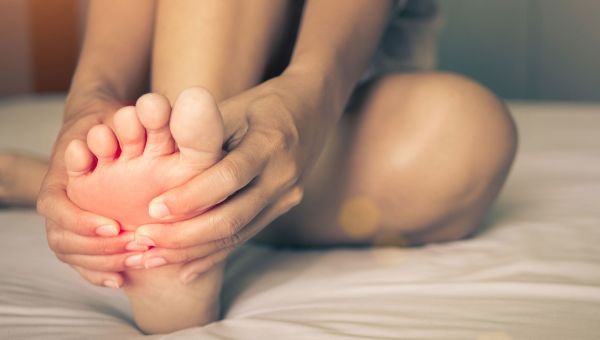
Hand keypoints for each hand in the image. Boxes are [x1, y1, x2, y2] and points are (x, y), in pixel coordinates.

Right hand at [37, 94, 136, 287]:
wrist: (105, 126)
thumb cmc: (114, 119)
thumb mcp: (120, 116)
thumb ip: (133, 121)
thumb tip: (155, 112)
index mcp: (60, 175)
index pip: (55, 206)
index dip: (80, 220)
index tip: (113, 226)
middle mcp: (59, 200)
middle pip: (61, 237)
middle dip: (97, 249)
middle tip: (135, 250)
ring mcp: (68, 217)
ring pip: (70, 252)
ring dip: (101, 262)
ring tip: (136, 264)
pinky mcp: (82, 231)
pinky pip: (80, 260)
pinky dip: (97, 273)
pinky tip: (121, 280)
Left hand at [134, 72, 340, 282]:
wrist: (311, 111)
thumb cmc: (262, 104)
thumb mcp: (233, 106)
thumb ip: (200, 131)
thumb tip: (153, 158)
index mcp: (270, 143)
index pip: (229, 177)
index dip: (191, 197)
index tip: (153, 209)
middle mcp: (283, 176)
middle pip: (233, 217)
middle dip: (185, 235)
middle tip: (143, 241)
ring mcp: (286, 197)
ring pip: (237, 234)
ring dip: (193, 251)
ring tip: (152, 258)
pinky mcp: (281, 209)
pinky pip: (245, 236)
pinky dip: (213, 254)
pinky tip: (185, 269)